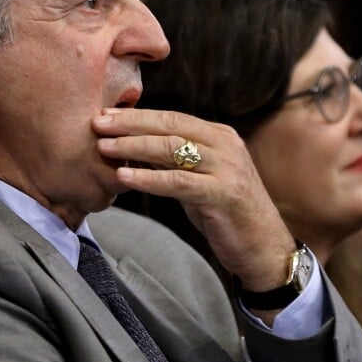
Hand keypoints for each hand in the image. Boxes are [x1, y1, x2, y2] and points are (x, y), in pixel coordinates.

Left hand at [93, 108, 294, 291]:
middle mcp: (225, 145)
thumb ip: (177, 161)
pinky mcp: (223, 194)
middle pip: (171, 126)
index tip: (107, 115)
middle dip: (131, 124)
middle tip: (98, 124)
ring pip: (173, 149)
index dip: (138, 116)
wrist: (264, 246)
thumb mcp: (202, 178)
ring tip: (104, 147)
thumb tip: (136, 148)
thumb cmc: (227, 213)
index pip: (173, 118)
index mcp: (220, 136)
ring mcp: (227, 168)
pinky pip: (179, 182)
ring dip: (134, 147)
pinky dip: (149, 178)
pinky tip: (125, 176)